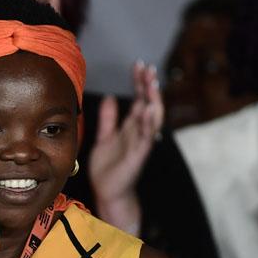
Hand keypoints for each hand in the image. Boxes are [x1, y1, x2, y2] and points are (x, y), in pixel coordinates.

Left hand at [88, 61, 163, 233]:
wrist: (107, 192)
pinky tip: (149, 109)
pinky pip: (147, 137)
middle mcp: (139, 132)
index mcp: (131, 126)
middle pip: (148, 103)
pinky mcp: (139, 155)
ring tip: (152, 83)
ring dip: (154, 100)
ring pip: (152, 118)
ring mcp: (141, 143)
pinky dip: (149, 123)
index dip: (139, 82)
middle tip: (147, 68)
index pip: (138, 99)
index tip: (138, 65)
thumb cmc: (108, 168)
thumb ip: (108, 119)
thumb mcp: (104, 138)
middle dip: (148, 86)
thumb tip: (110, 97)